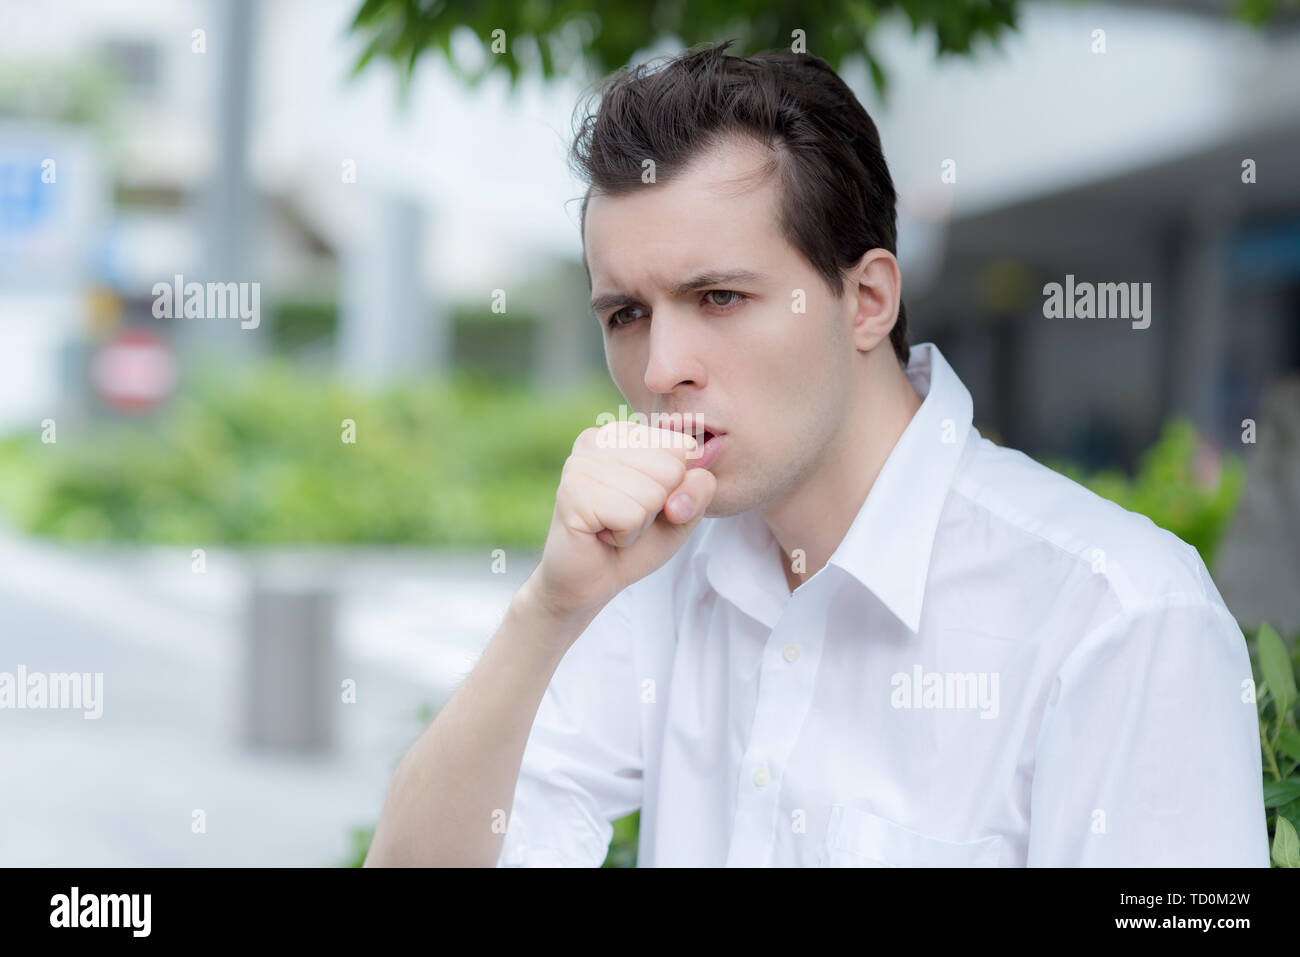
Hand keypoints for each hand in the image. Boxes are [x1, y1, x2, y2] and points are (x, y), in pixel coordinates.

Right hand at [525, 420, 716, 625]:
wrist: (590, 581)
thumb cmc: (636, 541)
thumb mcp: (682, 512)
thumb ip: (700, 488)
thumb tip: (697, 472)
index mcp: (625, 432)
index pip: (685, 447)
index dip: (677, 487)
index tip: (647, 503)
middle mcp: (599, 438)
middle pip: (671, 468)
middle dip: (659, 506)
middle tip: (626, 517)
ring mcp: (581, 463)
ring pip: (653, 493)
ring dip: (640, 523)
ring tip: (613, 525)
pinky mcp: (572, 492)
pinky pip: (632, 515)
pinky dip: (625, 535)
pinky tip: (601, 535)